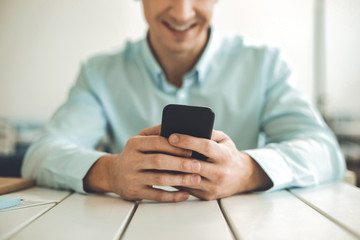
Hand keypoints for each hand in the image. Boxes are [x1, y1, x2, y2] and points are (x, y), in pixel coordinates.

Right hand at [83, 125, 202, 201]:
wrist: (113, 174)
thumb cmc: (134, 154)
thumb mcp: (140, 139)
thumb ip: (157, 132)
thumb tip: (178, 125)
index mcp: (134, 144)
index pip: (156, 142)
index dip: (175, 146)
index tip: (191, 149)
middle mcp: (131, 160)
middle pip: (159, 161)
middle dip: (180, 163)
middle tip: (197, 165)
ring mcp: (132, 177)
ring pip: (159, 179)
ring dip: (180, 179)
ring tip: (196, 178)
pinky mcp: (135, 192)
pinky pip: (157, 195)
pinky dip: (172, 196)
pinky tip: (185, 194)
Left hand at [168, 130, 272, 199]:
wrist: (242, 177)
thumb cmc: (228, 154)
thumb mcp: (224, 140)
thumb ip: (208, 133)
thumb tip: (187, 126)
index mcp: (225, 155)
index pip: (205, 147)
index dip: (187, 141)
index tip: (172, 136)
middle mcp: (220, 173)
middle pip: (193, 164)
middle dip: (174, 156)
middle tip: (158, 148)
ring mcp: (213, 187)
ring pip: (187, 179)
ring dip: (171, 170)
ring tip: (158, 160)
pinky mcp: (207, 196)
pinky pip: (186, 188)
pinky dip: (174, 180)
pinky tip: (164, 172)